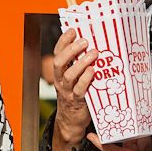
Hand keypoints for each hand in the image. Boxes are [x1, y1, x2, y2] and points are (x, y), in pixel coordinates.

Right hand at [48, 30, 97, 150]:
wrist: (71, 120)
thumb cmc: (77, 94)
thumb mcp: (74, 78)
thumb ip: (78, 63)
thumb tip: (94, 43)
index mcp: (59, 72)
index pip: (57, 52)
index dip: (63, 41)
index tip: (73, 30)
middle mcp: (60, 80)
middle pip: (59, 62)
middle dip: (71, 50)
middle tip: (85, 41)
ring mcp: (67, 91)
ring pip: (69, 75)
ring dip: (81, 63)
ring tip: (94, 54)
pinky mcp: (77, 101)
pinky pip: (80, 89)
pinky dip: (86, 79)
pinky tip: (94, 72)